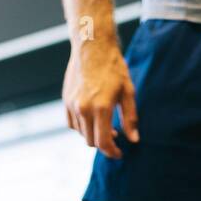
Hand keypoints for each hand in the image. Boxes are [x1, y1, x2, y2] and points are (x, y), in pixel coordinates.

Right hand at [62, 37, 138, 158]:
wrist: (92, 46)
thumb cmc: (114, 68)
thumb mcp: (128, 92)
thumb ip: (130, 118)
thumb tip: (134, 140)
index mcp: (101, 107)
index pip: (104, 142)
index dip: (112, 152)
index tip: (119, 154)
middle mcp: (84, 108)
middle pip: (91, 141)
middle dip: (104, 144)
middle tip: (116, 138)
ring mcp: (72, 104)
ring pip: (81, 133)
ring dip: (92, 134)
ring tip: (105, 126)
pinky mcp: (66, 100)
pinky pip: (71, 124)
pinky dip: (81, 127)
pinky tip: (92, 119)